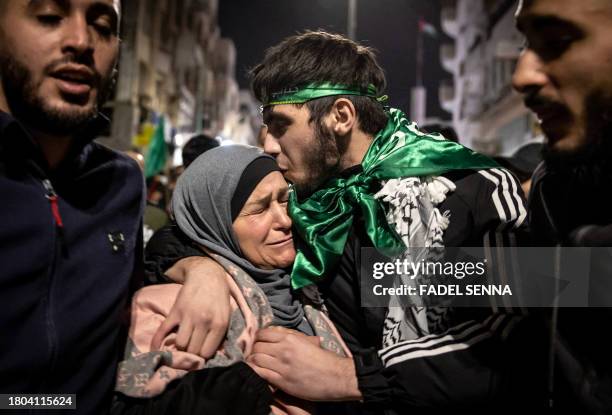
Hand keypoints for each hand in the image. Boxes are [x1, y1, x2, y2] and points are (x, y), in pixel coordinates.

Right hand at [151, 257, 230, 357]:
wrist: (207, 275)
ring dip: (180, 346)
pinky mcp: (175, 311)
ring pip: (180, 344)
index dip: (203, 356)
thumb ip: (220, 334)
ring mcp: (188, 316)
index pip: (207, 352)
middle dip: (191, 353)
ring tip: (182, 345)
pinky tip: (155, 349)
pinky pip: (163, 330)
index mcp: (219, 324)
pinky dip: (157, 342)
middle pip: (193, 350)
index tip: (201, 354)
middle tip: (191, 351)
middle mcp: (204, 321)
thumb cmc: (219, 297)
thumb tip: (210, 355)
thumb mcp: (226, 315)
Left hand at [247, 327, 361, 400]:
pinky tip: (256, 373)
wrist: (336, 377)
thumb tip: (282, 334)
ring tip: (254, 364)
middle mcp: (284, 349)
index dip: (258, 338)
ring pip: (256, 359)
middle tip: (254, 354)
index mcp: (291, 338)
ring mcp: (282, 366)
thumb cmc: (326, 360)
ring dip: (252, 361)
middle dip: (253, 350)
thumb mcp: (309, 342)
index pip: (263, 333)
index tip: (258, 343)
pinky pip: (260, 373)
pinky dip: (255, 372)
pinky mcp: (282, 381)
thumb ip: (294, 338)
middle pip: (257, 346)